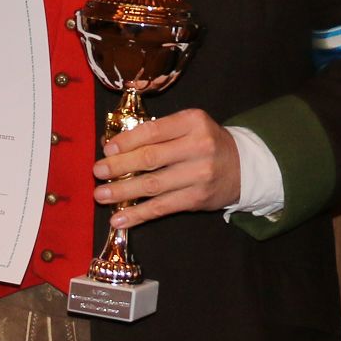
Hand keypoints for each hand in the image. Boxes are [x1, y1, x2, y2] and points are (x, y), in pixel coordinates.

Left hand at [94, 110, 238, 230]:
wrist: (243, 166)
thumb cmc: (205, 142)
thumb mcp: (187, 126)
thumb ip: (156, 132)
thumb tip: (112, 145)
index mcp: (193, 121)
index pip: (153, 131)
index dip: (127, 141)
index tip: (107, 149)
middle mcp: (199, 147)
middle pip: (151, 158)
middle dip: (119, 166)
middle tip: (97, 172)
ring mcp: (200, 175)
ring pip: (153, 185)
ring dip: (122, 192)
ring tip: (101, 195)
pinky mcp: (197, 199)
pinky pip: (162, 208)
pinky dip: (138, 215)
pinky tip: (119, 218)